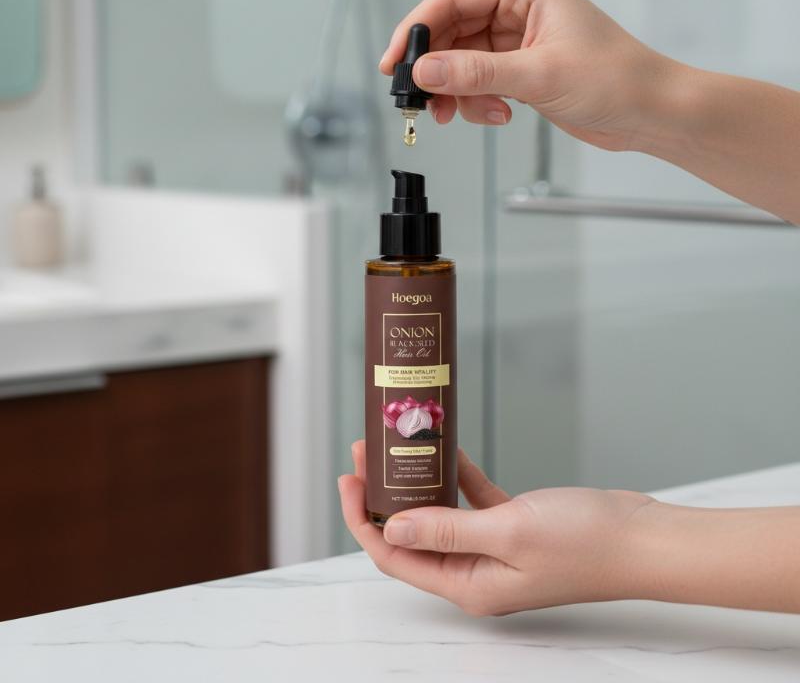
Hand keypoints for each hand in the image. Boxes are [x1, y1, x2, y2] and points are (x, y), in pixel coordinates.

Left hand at [339, 440, 653, 615]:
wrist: (641, 537)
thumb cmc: (584, 542)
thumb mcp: (507, 532)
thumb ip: (445, 530)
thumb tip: (388, 529)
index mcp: (468, 585)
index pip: (395, 556)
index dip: (363, 519)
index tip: (348, 478)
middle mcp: (475, 571)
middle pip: (412, 533)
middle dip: (384, 494)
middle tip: (366, 450)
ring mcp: (494, 548)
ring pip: (439, 514)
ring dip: (417, 482)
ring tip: (397, 442)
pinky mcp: (513, 527)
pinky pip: (472, 501)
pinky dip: (457, 477)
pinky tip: (446, 449)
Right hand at [380, 0, 676, 151]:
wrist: (648, 112)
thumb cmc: (615, 78)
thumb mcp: (538, 75)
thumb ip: (476, 72)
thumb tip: (426, 70)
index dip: (416, 30)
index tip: (395, 62)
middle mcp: (516, 8)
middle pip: (450, 32)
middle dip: (436, 69)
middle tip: (422, 99)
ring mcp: (516, 40)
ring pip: (460, 62)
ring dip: (457, 92)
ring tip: (471, 113)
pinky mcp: (518, 68)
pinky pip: (477, 81)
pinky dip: (476, 102)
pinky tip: (497, 114)